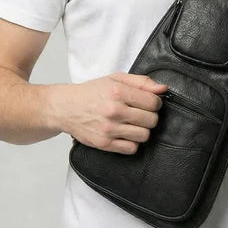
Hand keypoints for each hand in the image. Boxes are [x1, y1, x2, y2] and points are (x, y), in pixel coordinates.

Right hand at [49, 72, 167, 152]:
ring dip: (141, 130)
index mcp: (118, 92)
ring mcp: (109, 129)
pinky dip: (132, 142)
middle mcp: (114, 111)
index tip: (148, 103)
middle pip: (151, 120)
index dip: (155, 103)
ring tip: (132, 124)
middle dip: (149, 117)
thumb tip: (163, 89)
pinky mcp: (104, 144)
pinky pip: (132, 148)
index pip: (154, 103)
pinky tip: (125, 134)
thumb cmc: (91, 92)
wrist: (65, 108)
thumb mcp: (115, 79)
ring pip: (144, 135)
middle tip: (140, 114)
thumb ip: (141, 82)